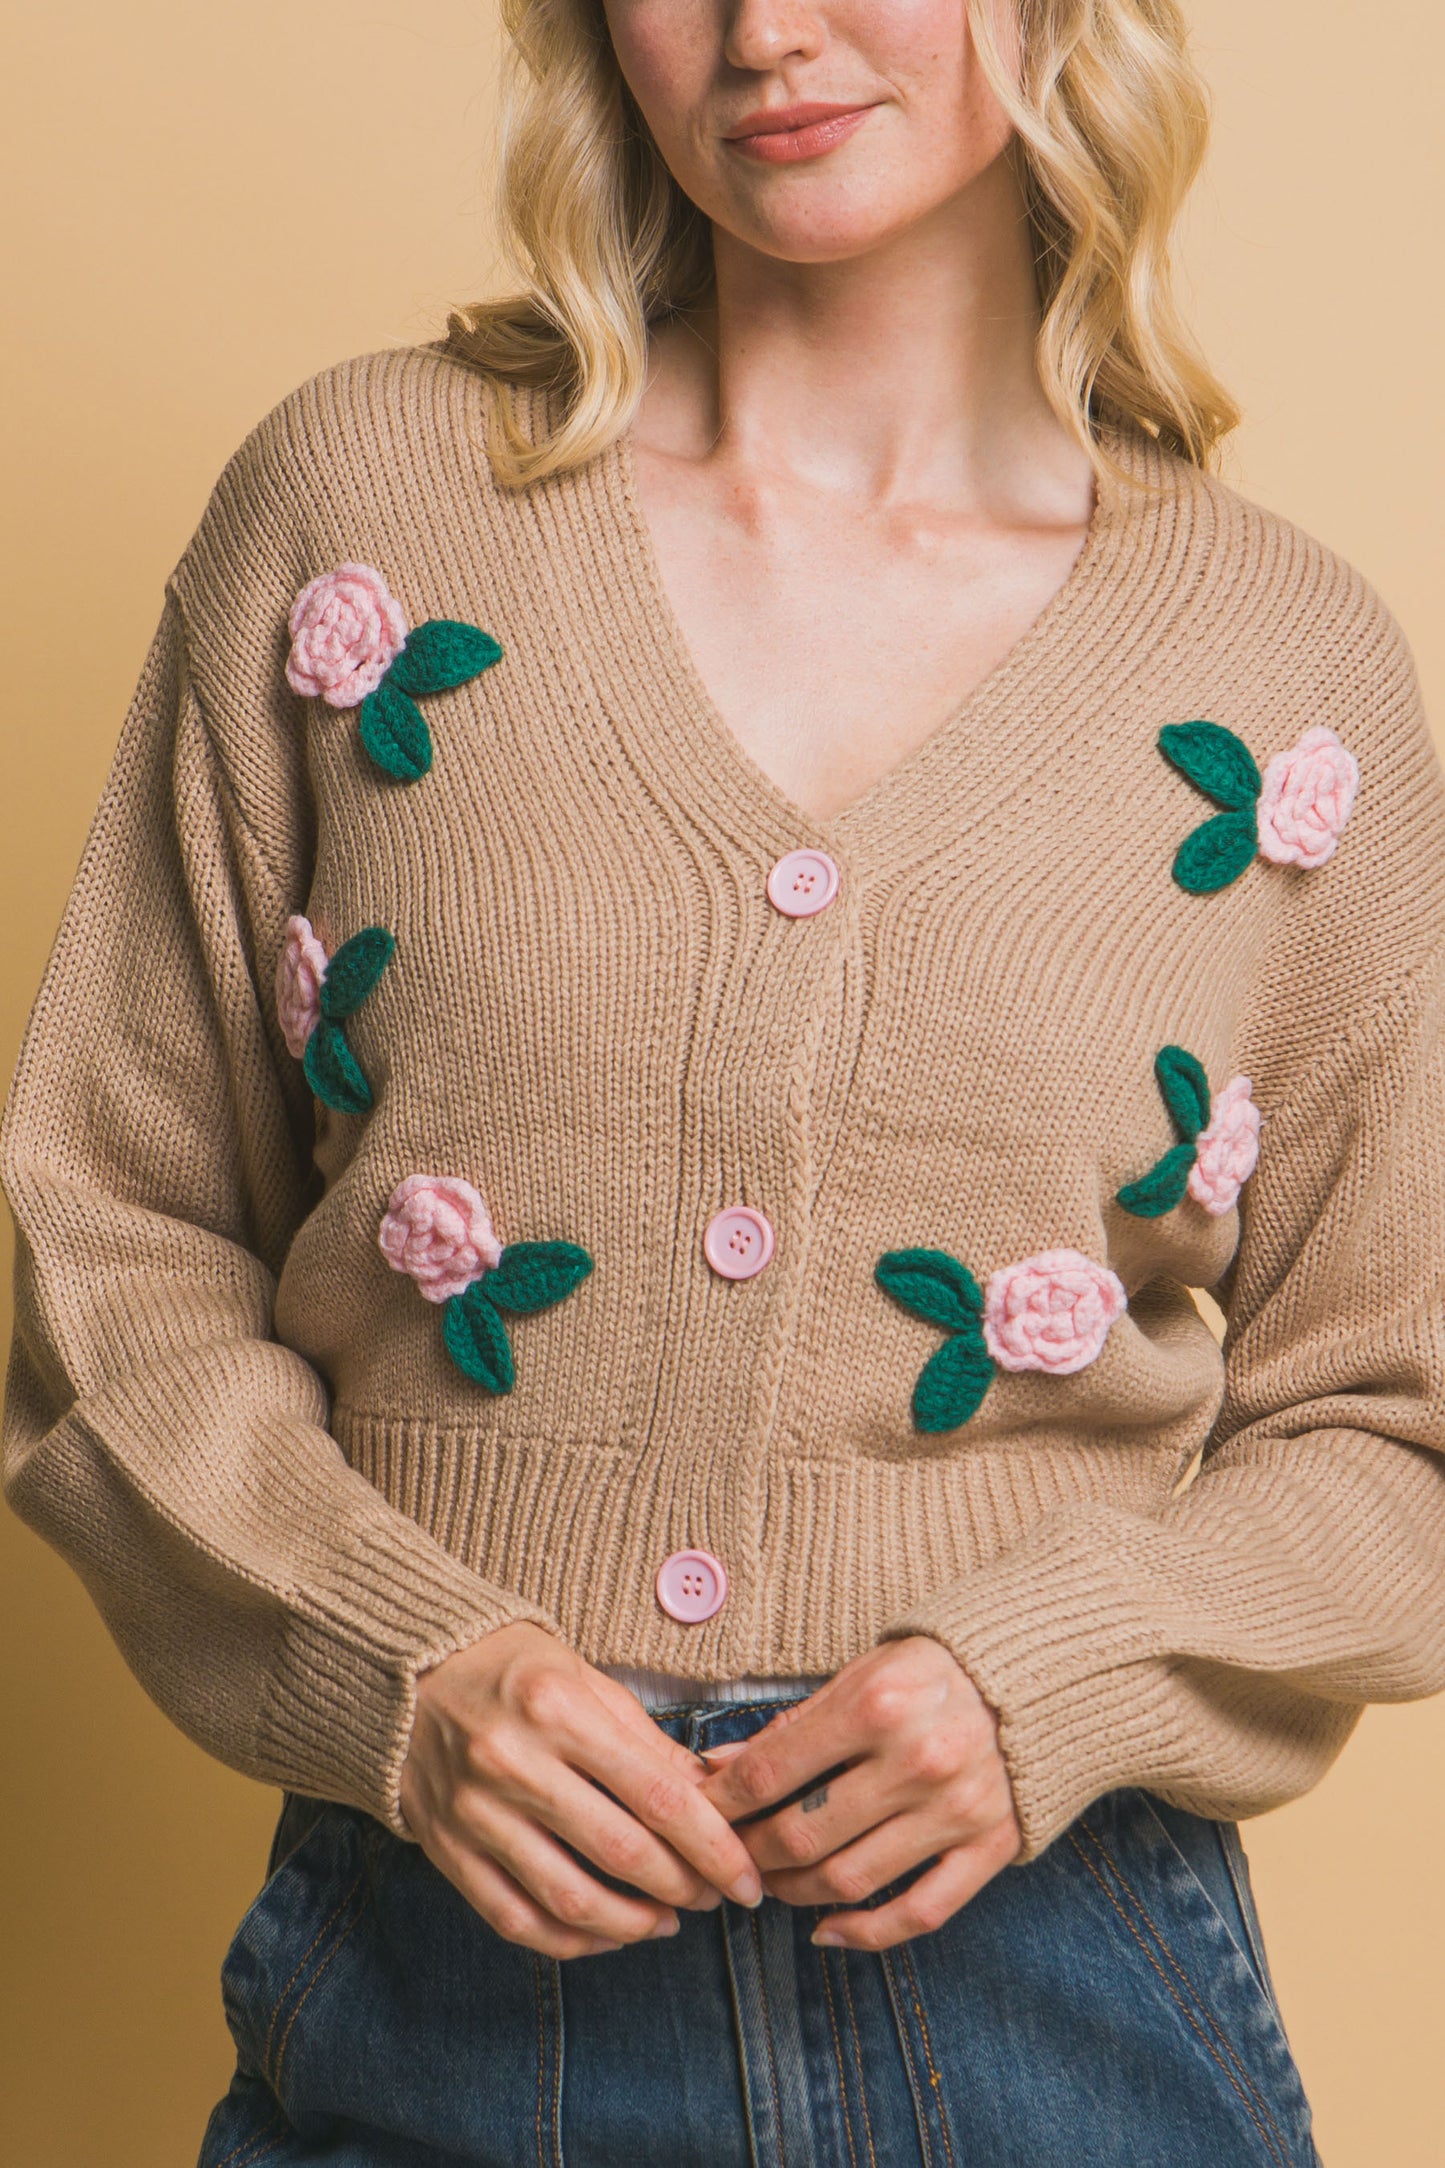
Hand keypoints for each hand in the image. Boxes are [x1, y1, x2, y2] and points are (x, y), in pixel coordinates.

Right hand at [399, 1621, 764, 1959]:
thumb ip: (648, 1742)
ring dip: (632, 1924)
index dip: (712, 1847)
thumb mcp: (586, 1679)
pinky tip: (607, 1935)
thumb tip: (710, 1799)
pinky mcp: (448, 1850)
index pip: (657, 1795)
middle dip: (682, 1888)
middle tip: (714, 1898)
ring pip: (569, 1900)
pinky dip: (569, 1942)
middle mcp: (514, 1764)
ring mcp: (475, 1813)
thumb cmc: (512, 1669)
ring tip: (666, 1922)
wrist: (408, 1674)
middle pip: (620, 1852)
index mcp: (559, 1709)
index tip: (745, 1878)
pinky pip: (515, 1919)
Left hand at [697, 1636, 1021, 1950]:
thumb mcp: (859, 1674)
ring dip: (794, 1892)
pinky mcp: (991, 1847)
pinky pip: (918, 1912)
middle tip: (729, 1857)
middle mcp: (917, 1760)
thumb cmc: (932, 1671)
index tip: (698, 1813)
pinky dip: (865, 1933)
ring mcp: (957, 1809)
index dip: (722, 1803)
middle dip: (750, 1854)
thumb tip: (717, 1767)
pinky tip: (827, 1930)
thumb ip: (791, 1726)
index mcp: (877, 1704)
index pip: (771, 1772)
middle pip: (802, 1835)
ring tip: (771, 1883)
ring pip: (850, 1880)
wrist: (1037, 1677)